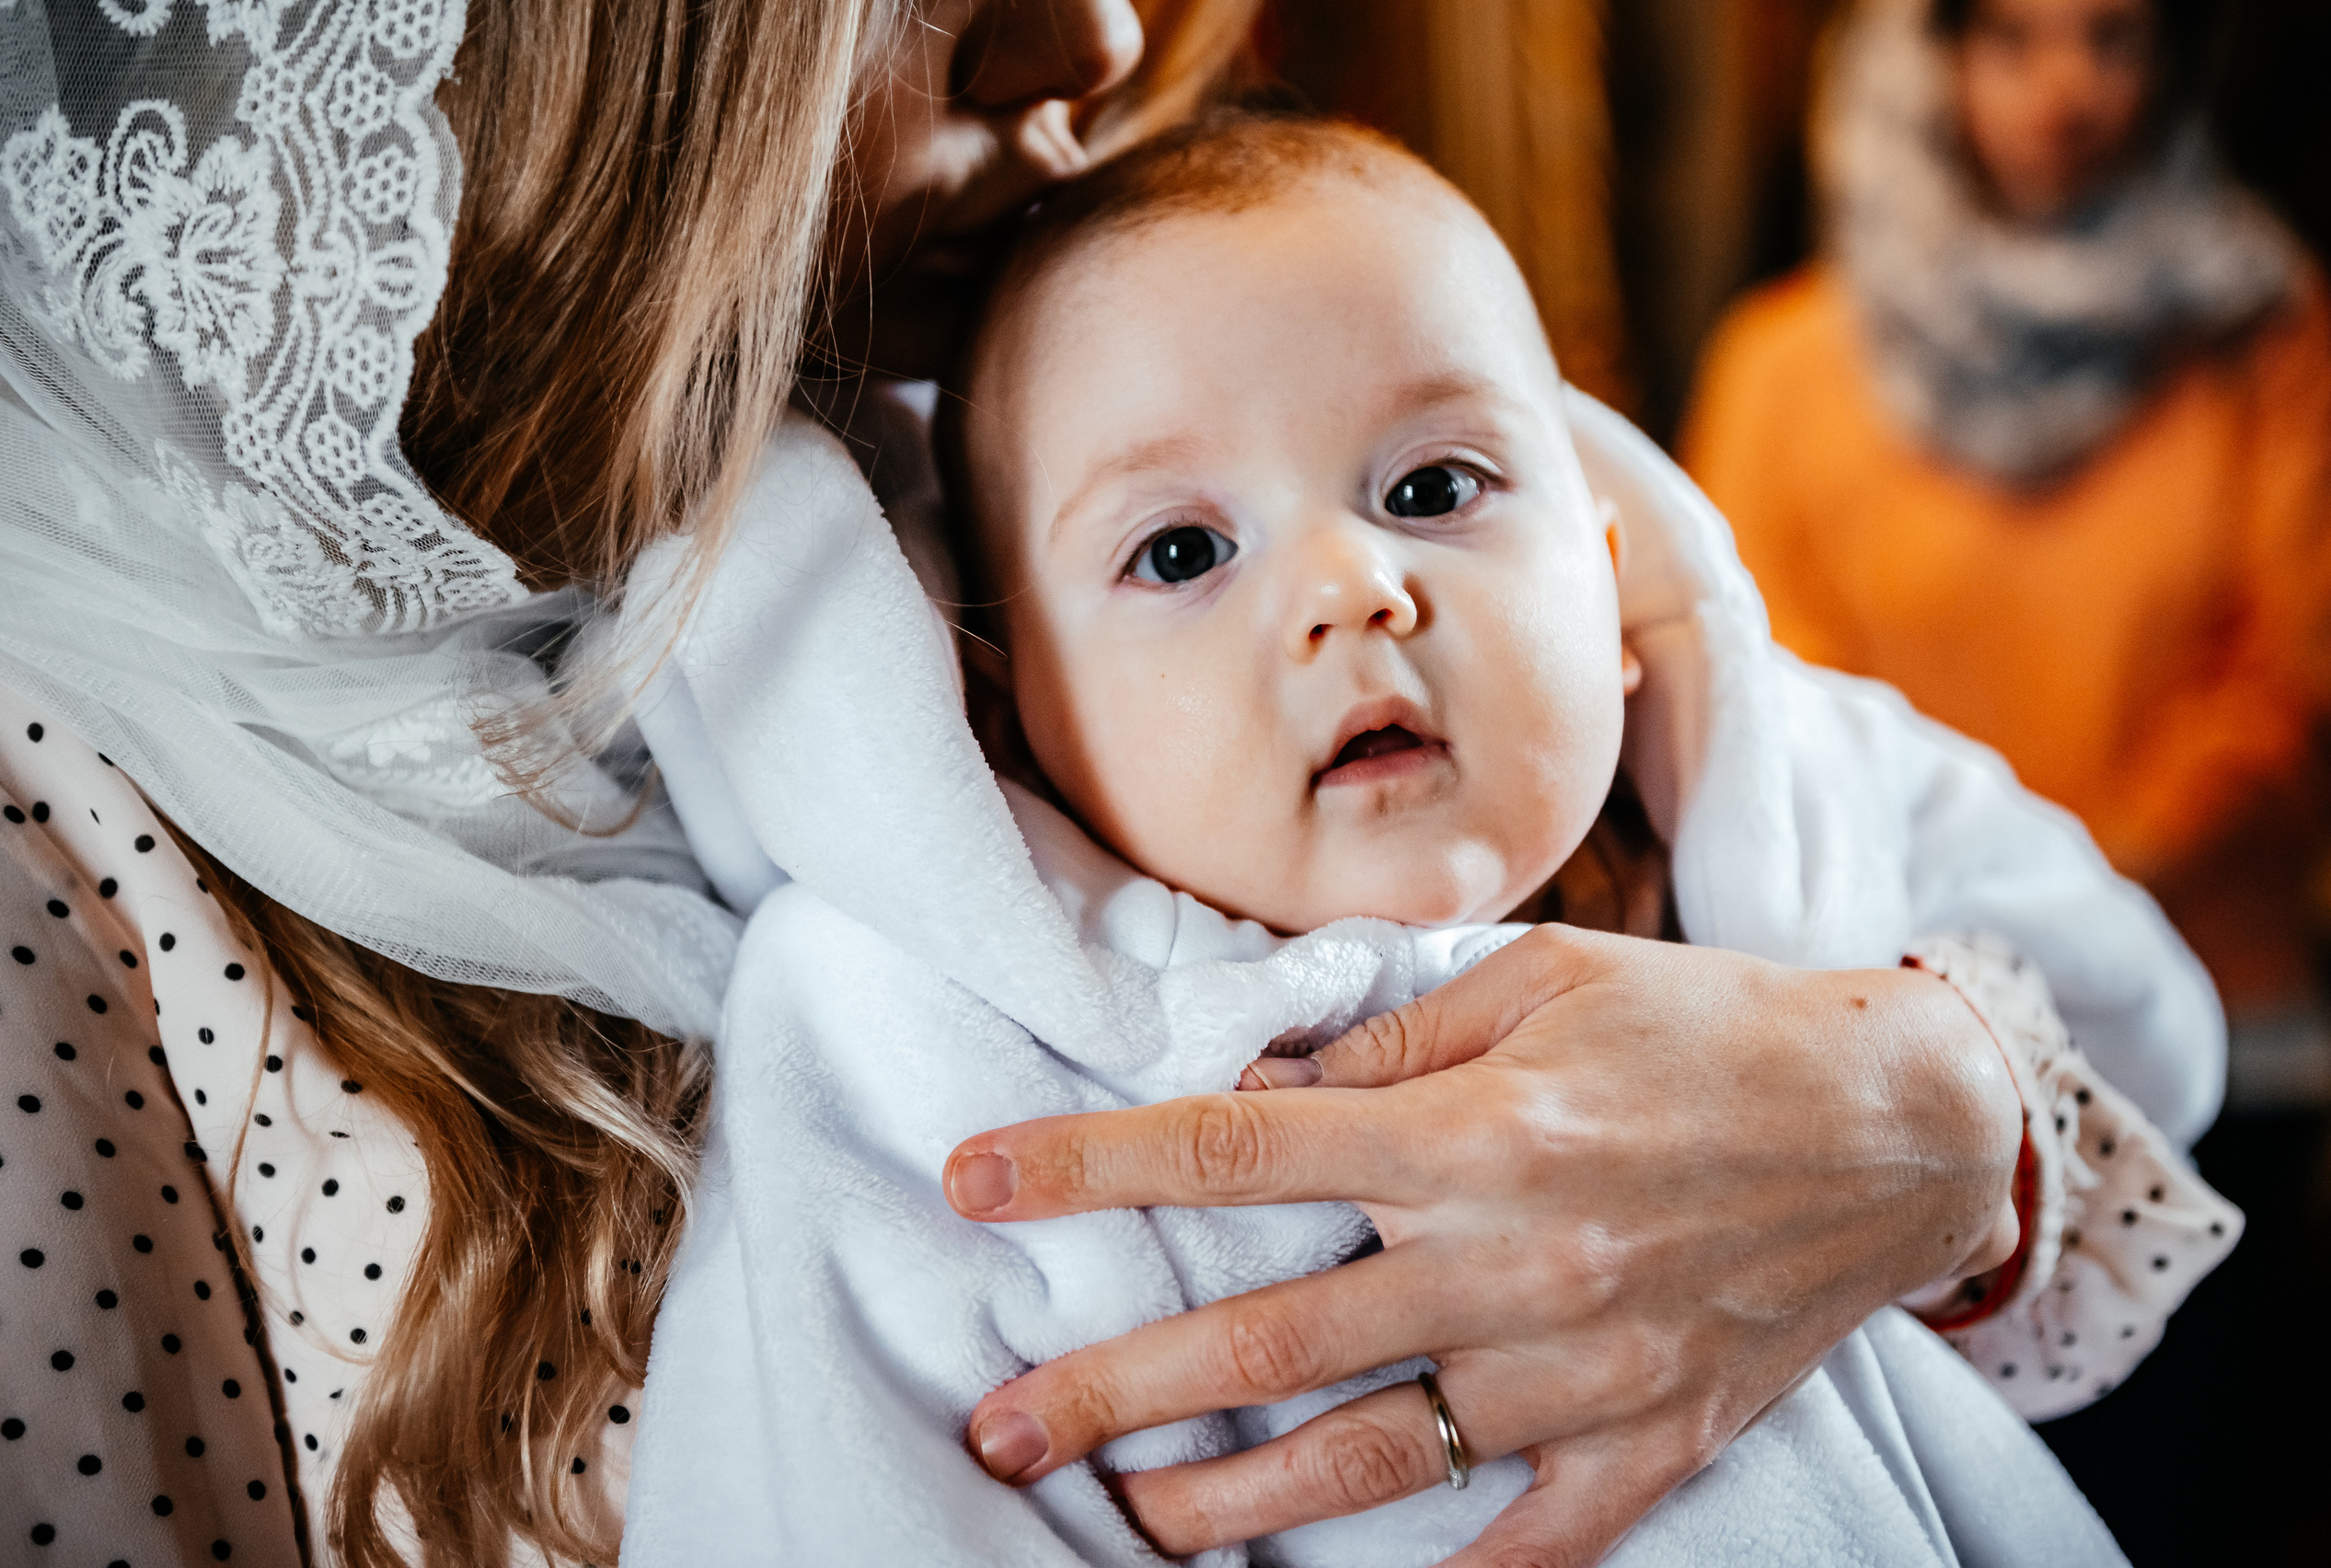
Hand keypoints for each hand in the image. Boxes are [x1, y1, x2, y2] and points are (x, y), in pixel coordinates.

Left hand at [941, 925, 2021, 1564]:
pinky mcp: (1652, 1438)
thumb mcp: (1539, 983)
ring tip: (1126, 1521)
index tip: (974, 1183)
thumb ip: (1387, 1045)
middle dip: (1114, 1389)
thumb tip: (1257, 1091)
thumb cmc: (1705, 1026)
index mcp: (1473, 1127)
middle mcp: (1512, 1257)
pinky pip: (1528, 1538)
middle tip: (999, 1424)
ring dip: (1229, 1503)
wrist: (1901, 1121)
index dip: (1087, 1165)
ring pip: (1368, 1457)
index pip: (1233, 1150)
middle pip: (1269, 1338)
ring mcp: (1583, 1366)